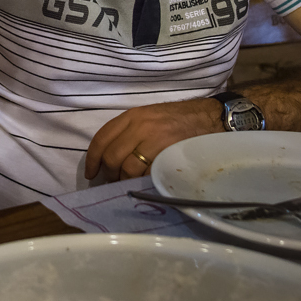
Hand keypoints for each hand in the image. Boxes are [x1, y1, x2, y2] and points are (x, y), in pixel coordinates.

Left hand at [85, 99, 221, 181]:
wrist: (209, 118)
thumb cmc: (178, 119)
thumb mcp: (149, 117)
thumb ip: (129, 132)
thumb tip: (110, 158)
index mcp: (132, 116)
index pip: (102, 138)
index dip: (92, 159)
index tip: (91, 173)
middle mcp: (140, 126)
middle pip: (112, 156)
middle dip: (109, 174)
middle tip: (112, 181)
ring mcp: (154, 141)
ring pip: (127, 169)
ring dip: (124, 181)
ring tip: (128, 184)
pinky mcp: (168, 155)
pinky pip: (147, 174)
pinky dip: (142, 182)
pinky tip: (144, 183)